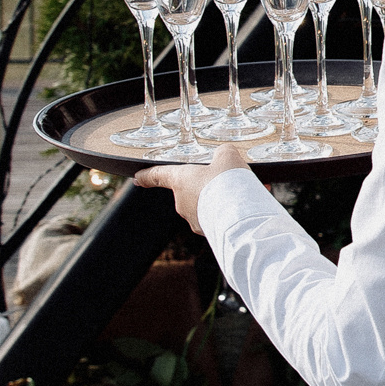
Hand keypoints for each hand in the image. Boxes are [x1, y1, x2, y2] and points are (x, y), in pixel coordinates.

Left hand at [136, 145, 253, 233]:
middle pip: (192, 190)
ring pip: (207, 206)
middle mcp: (182, 202)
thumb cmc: (229, 183)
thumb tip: (225, 155)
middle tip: (227, 182)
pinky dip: (230, 214)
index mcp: (181, 180)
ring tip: (242, 197)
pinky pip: (219, 220)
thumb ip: (223, 153)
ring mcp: (194, 219)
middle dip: (208, 187)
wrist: (241, 216)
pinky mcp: (209, 232)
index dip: (147, 175)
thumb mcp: (229, 157)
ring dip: (221, 202)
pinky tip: (246, 210)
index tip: (138, 178)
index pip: (158, 176)